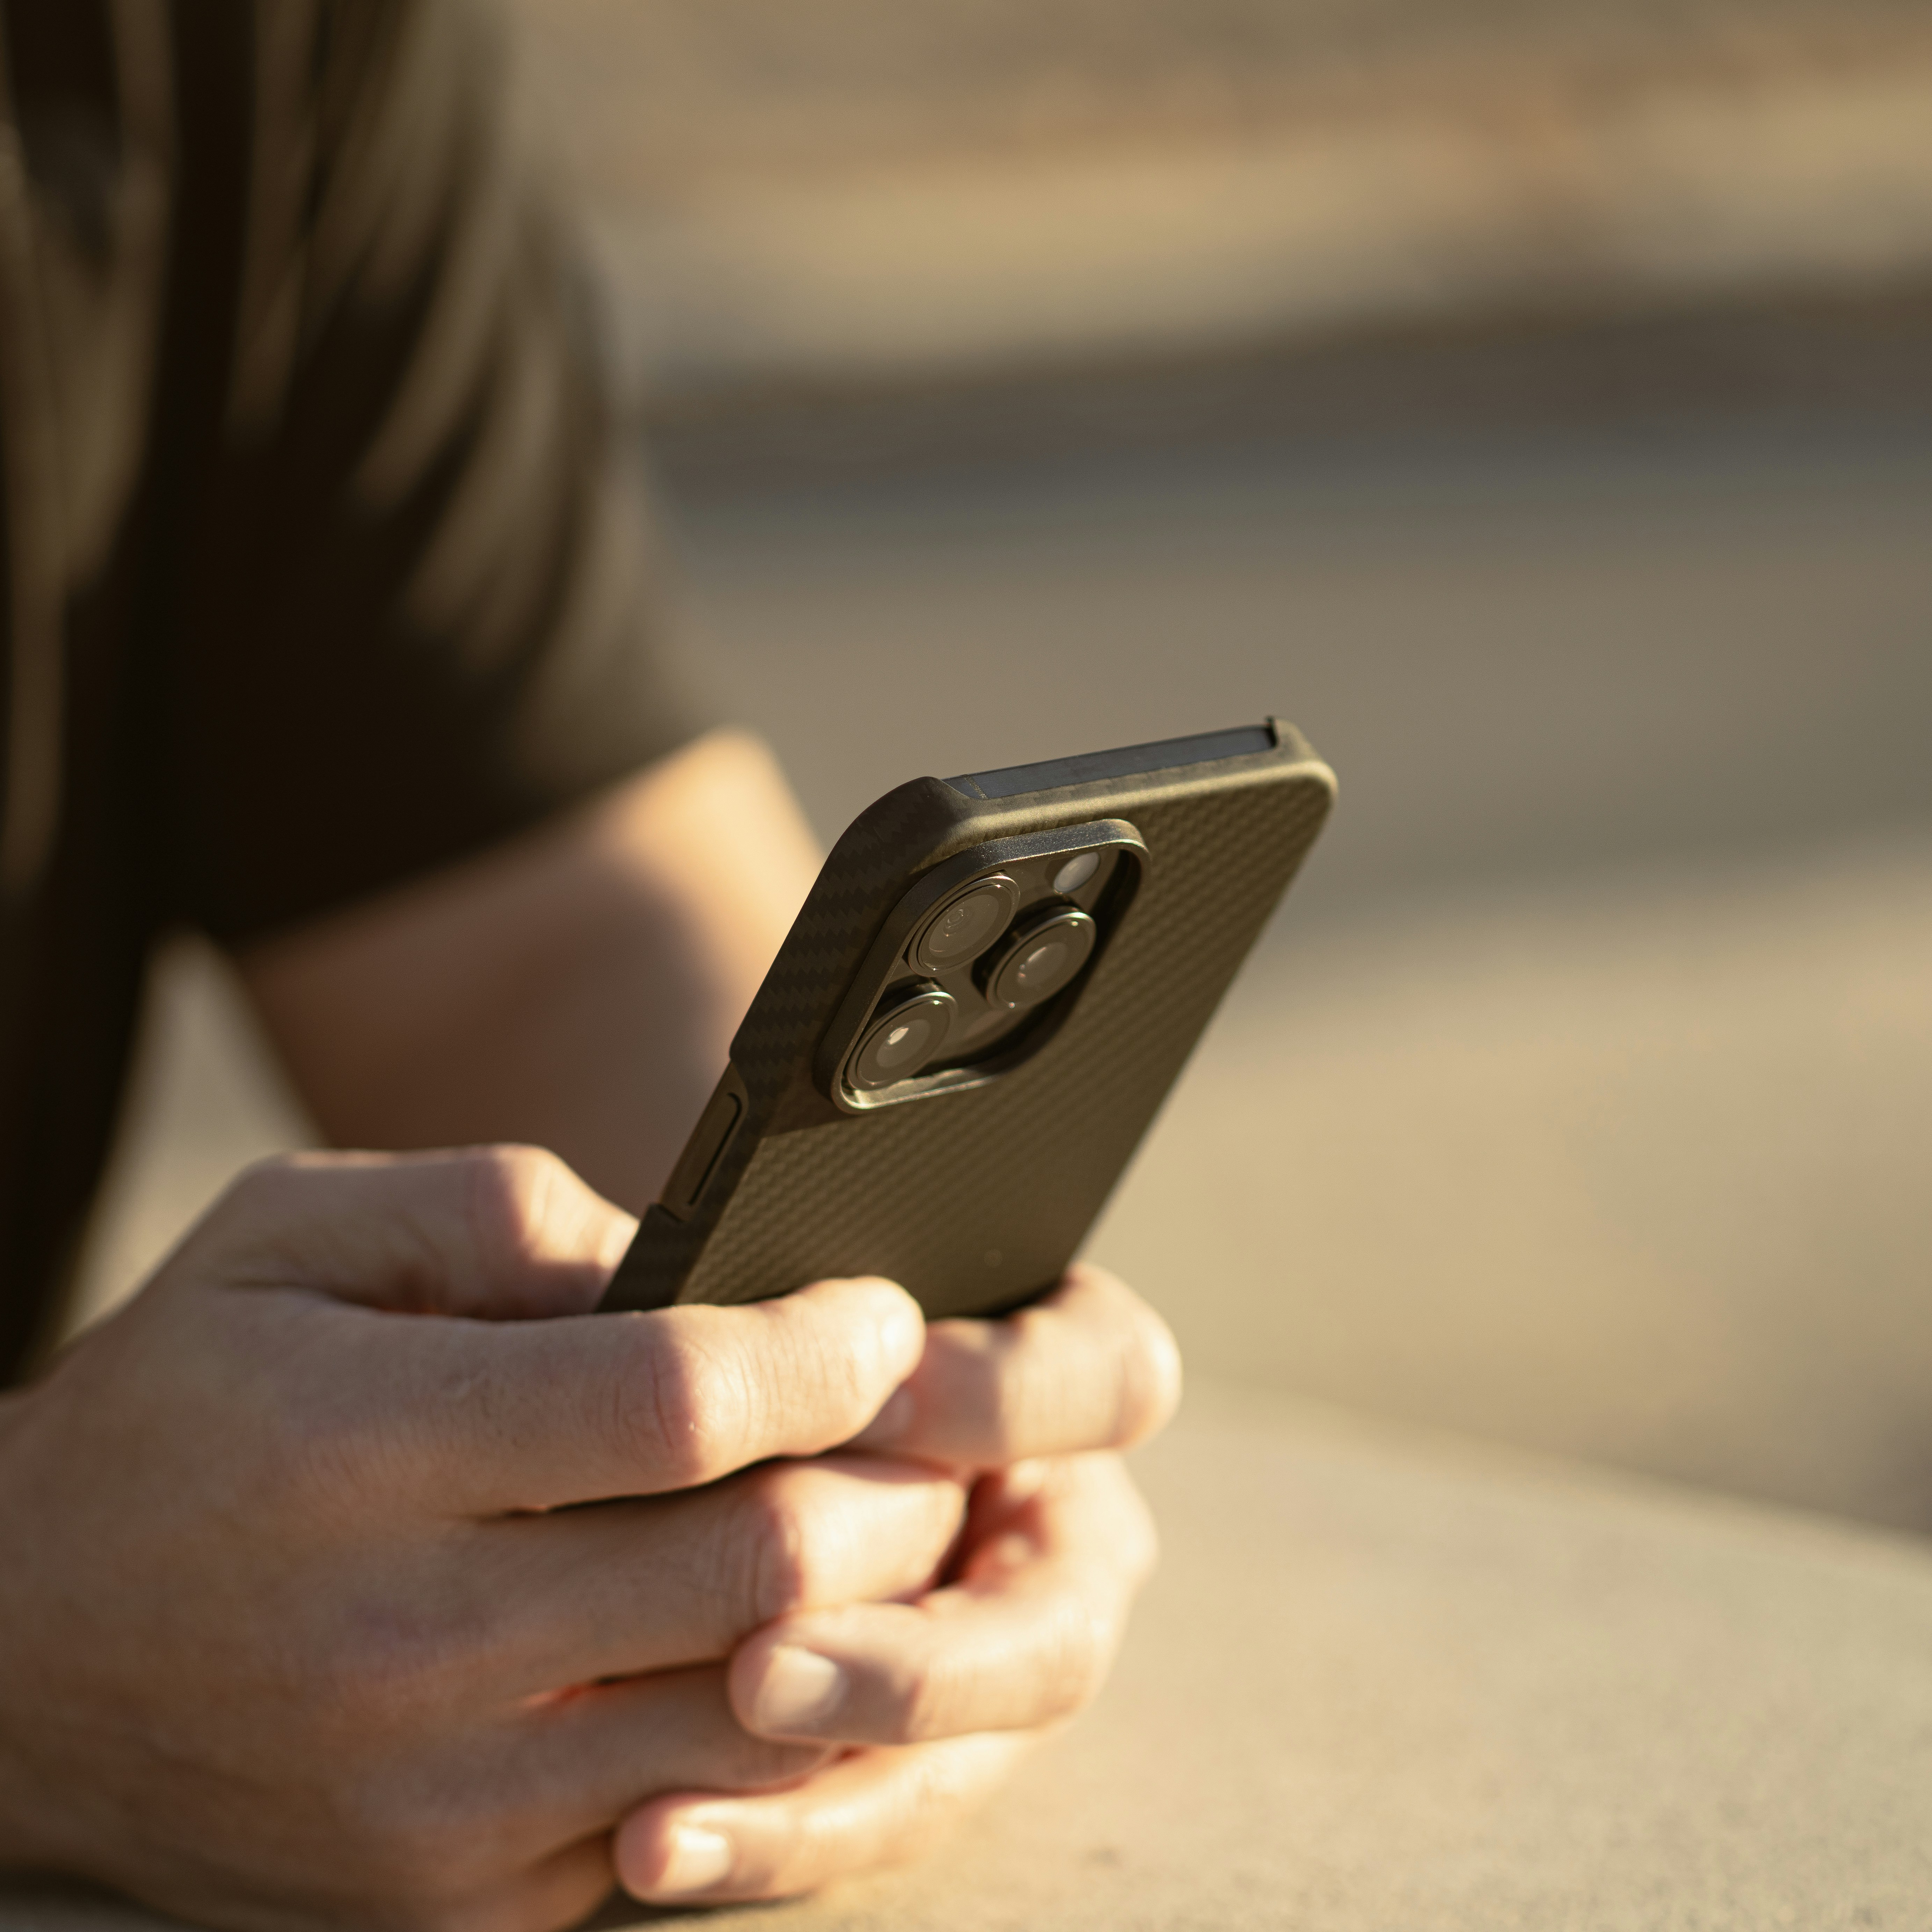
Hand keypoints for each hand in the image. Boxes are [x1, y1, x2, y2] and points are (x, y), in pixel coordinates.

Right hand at [0, 1148, 959, 1931]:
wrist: (25, 1658)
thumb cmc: (189, 1401)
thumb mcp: (298, 1235)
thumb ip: (504, 1217)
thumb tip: (699, 1266)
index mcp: (363, 1452)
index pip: (678, 1404)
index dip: (822, 1351)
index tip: (879, 1318)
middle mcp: (402, 1647)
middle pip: (758, 1571)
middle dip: (893, 1483)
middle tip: (924, 1423)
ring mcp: (434, 1803)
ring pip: (760, 1719)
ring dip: (870, 1614)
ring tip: (889, 1525)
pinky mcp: (455, 1899)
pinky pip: (691, 1820)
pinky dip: (772, 1729)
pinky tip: (783, 1640)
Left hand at [613, 1266, 1180, 1904]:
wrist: (666, 1411)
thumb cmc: (722, 1286)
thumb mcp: (719, 1244)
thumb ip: (731, 1264)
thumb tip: (668, 1296)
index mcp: (1050, 1372)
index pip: (1109, 1373)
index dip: (1008, 1393)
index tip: (878, 1394)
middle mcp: (1046, 1525)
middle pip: (1057, 1624)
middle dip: (916, 1664)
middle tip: (757, 1669)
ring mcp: (992, 1654)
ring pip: (968, 1758)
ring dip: (829, 1789)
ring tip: (662, 1818)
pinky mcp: (911, 1751)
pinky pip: (871, 1816)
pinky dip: (769, 1837)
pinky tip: (646, 1839)